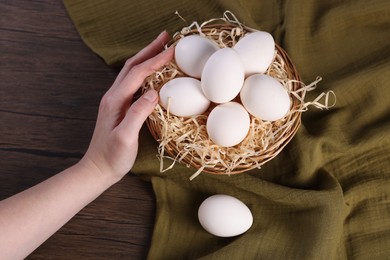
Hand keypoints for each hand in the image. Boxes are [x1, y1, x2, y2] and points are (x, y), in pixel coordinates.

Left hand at [81, 31, 173, 181]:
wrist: (97, 169)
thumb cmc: (112, 157)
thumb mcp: (125, 137)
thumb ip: (138, 113)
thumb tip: (154, 92)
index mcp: (115, 100)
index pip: (138, 73)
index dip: (156, 60)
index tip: (173, 50)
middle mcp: (113, 96)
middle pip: (132, 65)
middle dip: (149, 50)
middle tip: (166, 38)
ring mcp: (115, 101)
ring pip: (131, 72)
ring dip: (146, 58)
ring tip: (161, 49)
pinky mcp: (119, 107)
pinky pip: (133, 83)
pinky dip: (144, 72)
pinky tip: (152, 74)